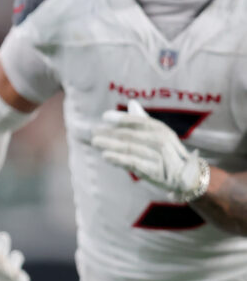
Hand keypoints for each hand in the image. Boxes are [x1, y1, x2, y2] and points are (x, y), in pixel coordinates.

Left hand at [92, 99, 209, 200]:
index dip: (121, 118)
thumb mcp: (158, 135)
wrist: (187, 177)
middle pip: (130, 135)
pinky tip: (105, 156)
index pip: (138, 121)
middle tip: (93, 131)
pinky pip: (133, 163)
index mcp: (160, 129)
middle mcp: (161, 140)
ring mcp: (159, 156)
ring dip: (110, 144)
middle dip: (110, 132)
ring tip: (95, 142)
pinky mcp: (155, 171)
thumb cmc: (167, 153)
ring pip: (129, 148)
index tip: (104, 117)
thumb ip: (143, 120)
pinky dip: (118, 158)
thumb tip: (131, 102)